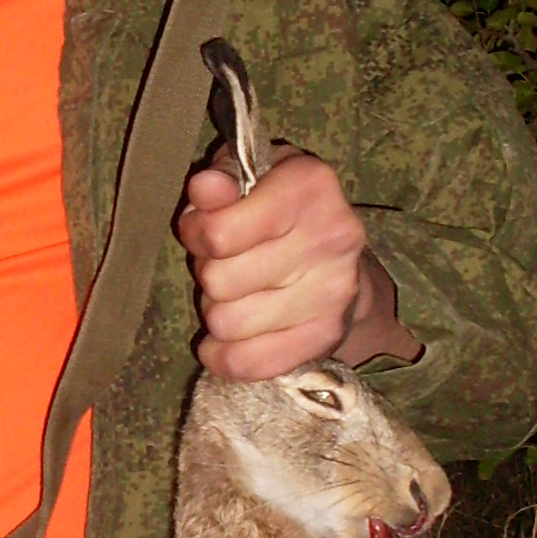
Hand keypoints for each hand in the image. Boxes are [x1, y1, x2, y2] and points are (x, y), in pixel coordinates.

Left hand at [176, 147, 419, 379]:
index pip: (218, 233)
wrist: (340, 259)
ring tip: (236, 293)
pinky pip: (250, 362)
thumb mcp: (249, 175)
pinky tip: (226, 340)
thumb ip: (221, 177)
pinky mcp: (327, 335)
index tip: (205, 232)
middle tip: (225, 265)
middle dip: (209, 274)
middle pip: (219, 281)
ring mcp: (333, 291)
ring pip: (228, 323)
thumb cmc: (278, 209)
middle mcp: (330, 237)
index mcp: (309, 185)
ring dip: (218, 312)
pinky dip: (225, 356)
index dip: (196, 234)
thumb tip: (205, 188)